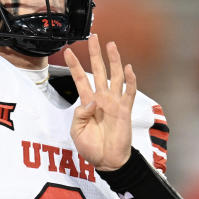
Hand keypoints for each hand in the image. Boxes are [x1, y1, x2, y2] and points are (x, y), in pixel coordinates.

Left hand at [64, 34, 136, 170]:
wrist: (108, 161)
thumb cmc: (91, 148)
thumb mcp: (77, 132)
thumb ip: (79, 115)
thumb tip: (89, 101)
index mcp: (87, 102)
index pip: (80, 79)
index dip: (74, 65)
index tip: (68, 50)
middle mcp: (101, 98)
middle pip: (99, 70)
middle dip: (95, 54)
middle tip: (94, 37)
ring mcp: (114, 103)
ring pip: (115, 76)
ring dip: (114, 60)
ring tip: (111, 45)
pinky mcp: (125, 110)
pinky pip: (128, 92)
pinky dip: (130, 80)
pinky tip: (128, 68)